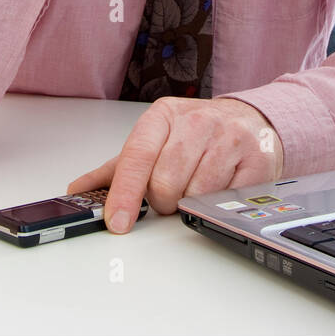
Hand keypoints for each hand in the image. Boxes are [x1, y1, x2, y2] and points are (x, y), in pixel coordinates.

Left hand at [67, 97, 283, 232]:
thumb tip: (78, 189)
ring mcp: (229, 138)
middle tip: (168, 196)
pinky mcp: (256, 159)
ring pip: (195, 193)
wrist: (250, 120)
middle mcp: (198, 121)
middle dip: (162, 201)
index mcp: (164, 115)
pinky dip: (216, 202)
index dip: (124, 192)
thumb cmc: (197, 133)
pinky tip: (218, 186)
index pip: (137, 155)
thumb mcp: (156, 139)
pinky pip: (225, 198)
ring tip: (194, 187)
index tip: (116, 221)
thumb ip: (118, 168)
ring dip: (189, 203)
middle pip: (166, 181)